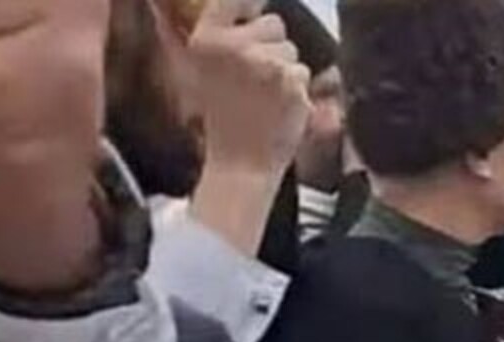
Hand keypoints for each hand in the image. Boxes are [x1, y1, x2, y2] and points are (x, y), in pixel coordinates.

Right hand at [188, 0, 311, 174]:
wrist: (240, 163)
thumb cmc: (223, 119)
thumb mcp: (201, 72)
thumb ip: (218, 34)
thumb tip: (249, 2)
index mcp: (207, 41)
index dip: (250, 3)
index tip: (254, 11)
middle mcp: (235, 46)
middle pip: (274, 23)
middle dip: (271, 46)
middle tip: (255, 80)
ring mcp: (265, 63)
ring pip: (291, 50)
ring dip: (285, 70)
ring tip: (265, 97)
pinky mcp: (291, 81)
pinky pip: (302, 72)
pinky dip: (296, 90)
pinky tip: (278, 108)